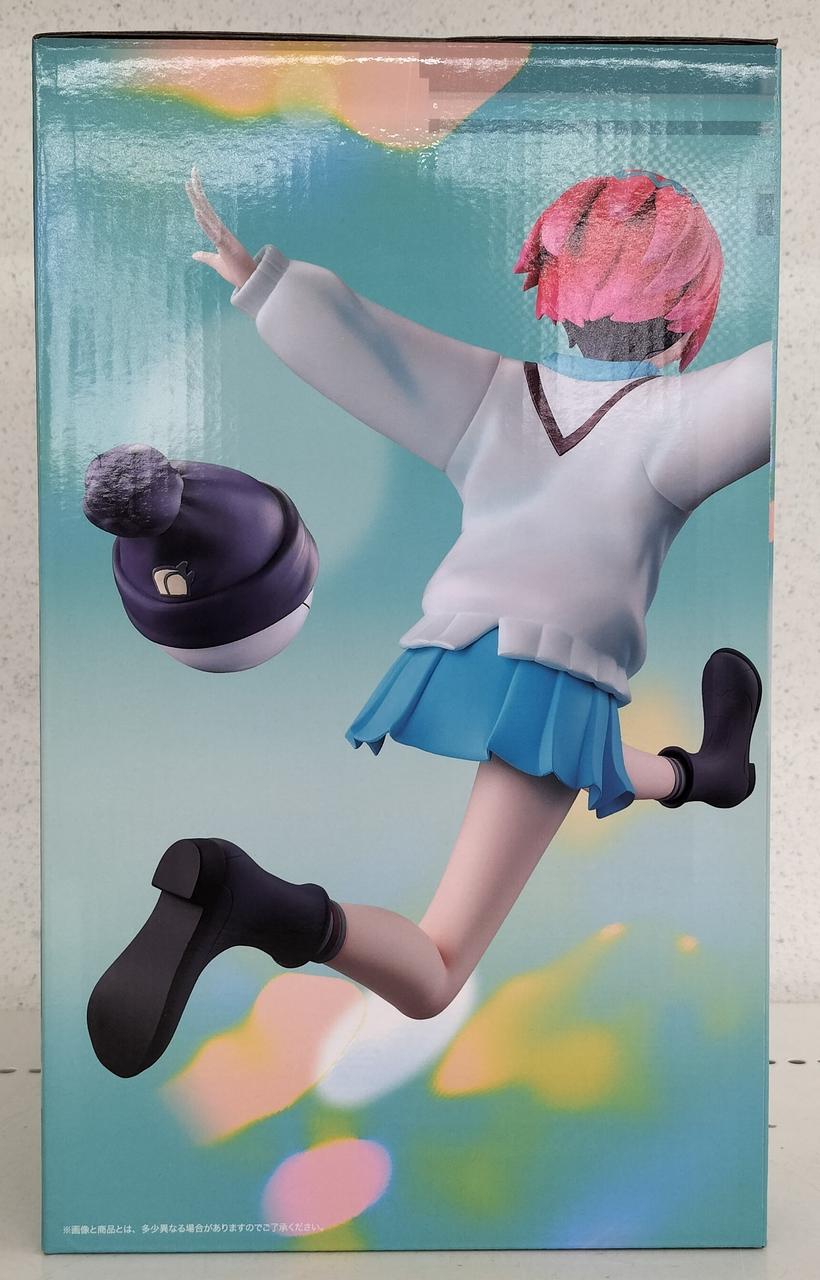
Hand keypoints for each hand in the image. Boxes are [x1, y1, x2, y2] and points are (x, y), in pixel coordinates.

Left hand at [186, 167, 255, 288]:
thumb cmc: (235, 272)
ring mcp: (224, 237)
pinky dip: (204, 223)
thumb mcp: (216, 263)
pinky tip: (197, 212)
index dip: (198, 196)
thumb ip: (205, 257)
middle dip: (198, 189)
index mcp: (218, 233)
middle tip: (192, 169)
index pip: (205, 210)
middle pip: (205, 206)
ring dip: (198, 200)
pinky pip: (213, 233)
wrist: (250, 282)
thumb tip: (194, 255)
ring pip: (207, 215)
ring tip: (189, 185)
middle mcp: (221, 231)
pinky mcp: (225, 247)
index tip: (191, 181)